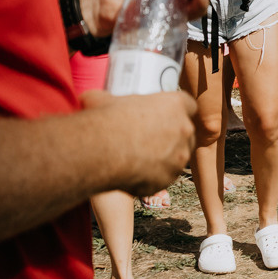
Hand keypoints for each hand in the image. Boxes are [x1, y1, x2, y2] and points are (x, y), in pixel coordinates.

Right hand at [79, 88, 194, 197]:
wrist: (101, 151)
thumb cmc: (105, 120)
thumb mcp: (105, 100)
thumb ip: (109, 100)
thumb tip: (90, 99)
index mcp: (176, 104)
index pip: (188, 106)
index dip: (176, 112)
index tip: (164, 116)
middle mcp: (184, 129)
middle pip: (186, 133)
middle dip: (172, 137)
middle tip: (151, 140)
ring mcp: (179, 157)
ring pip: (176, 158)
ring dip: (164, 159)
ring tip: (138, 160)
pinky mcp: (168, 179)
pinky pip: (163, 178)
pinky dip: (152, 177)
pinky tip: (133, 174)